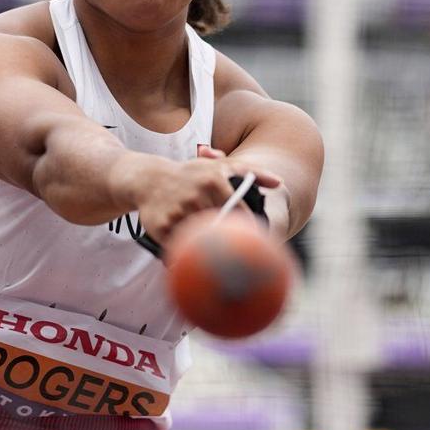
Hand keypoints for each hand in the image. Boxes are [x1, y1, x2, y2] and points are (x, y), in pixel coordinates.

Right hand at [112, 148, 281, 246]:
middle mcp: (195, 196)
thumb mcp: (220, 167)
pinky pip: (178, 248)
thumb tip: (280, 182)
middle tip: (240, 259)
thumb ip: (252, 173)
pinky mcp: (160, 226)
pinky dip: (185, 253)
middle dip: (228, 243)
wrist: (149, 179)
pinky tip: (191, 259)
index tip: (254, 242)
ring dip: (207, 250)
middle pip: (220, 229)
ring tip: (218, 263)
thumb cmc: (192, 175)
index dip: (247, 230)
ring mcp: (176, 212)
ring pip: (200, 240)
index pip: (239, 214)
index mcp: (213, 181)